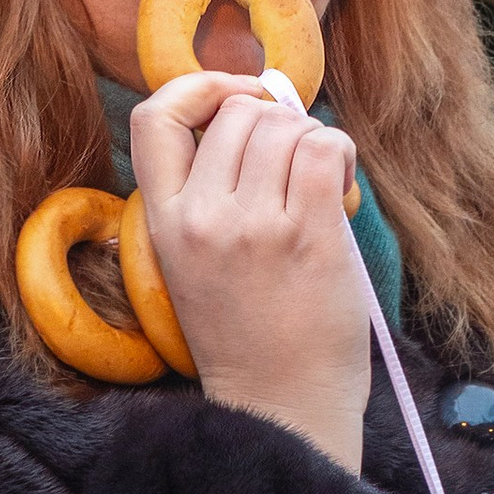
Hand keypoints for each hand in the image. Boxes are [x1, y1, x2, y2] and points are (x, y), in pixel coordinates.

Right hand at [130, 73, 369, 473]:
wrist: (282, 404)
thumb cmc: (249, 332)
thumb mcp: (195, 260)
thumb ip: (211, 188)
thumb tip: (261, 103)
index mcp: (162, 222)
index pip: (153, 116)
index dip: (197, 89)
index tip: (233, 103)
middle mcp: (202, 218)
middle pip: (238, 111)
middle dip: (275, 123)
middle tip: (291, 168)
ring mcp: (255, 225)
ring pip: (286, 124)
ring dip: (311, 140)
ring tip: (319, 186)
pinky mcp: (309, 234)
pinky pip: (325, 147)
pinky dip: (340, 153)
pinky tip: (340, 191)